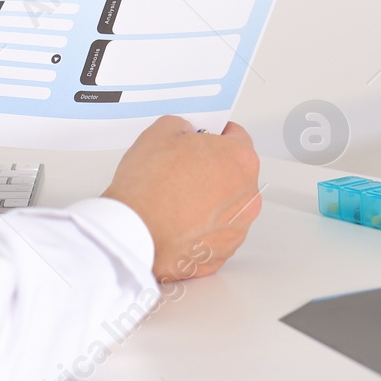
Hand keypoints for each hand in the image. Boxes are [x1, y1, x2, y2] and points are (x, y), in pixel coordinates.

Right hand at [102, 116, 261, 281]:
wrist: (133, 232)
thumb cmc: (149, 189)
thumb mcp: (161, 132)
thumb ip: (182, 127)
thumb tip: (183, 134)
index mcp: (241, 161)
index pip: (237, 137)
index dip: (215, 135)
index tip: (203, 139)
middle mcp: (247, 196)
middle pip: (233, 174)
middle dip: (212, 170)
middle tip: (182, 169)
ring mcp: (236, 229)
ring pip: (225, 207)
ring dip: (207, 201)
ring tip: (175, 199)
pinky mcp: (221, 253)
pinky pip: (213, 235)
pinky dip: (199, 229)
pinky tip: (176, 223)